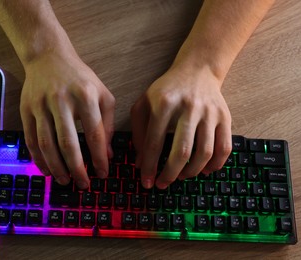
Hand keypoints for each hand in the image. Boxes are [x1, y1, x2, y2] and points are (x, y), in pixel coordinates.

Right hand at [20, 48, 114, 188]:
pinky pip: (30, 139)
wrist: (48, 56)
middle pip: (68, 143)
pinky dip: (38, 158)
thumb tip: (107, 154)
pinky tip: (46, 169)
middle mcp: (62, 100)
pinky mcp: (26, 109)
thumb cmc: (80, 78)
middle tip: (83, 184)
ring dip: (56, 167)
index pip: (95, 134)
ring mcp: (41, 105)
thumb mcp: (102, 94)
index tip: (102, 174)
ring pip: (46, 143)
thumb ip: (108, 123)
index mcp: (86, 96)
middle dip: (77, 168)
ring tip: (65, 181)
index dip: (99, 158)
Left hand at [131, 66, 231, 189]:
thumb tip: (141, 163)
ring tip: (181, 176)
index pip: (154, 142)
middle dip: (171, 174)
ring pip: (205, 152)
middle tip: (162, 184)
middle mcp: (189, 107)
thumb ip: (138, 131)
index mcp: (164, 103)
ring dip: (192, 172)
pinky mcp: (225, 117)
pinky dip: (215, 165)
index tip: (146, 182)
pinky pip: (224, 148)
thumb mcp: (144, 103)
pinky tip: (204, 170)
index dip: (149, 166)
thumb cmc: (166, 90)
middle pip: (182, 151)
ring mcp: (210, 113)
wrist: (197, 70)